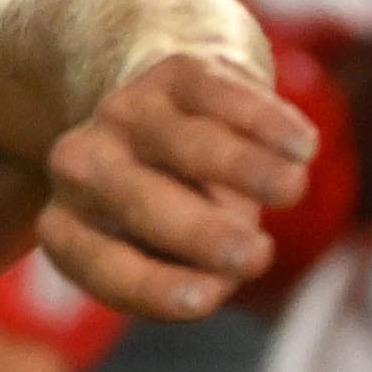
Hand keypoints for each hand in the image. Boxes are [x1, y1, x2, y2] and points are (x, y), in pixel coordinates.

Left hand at [32, 55, 315, 323]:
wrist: (168, 104)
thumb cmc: (180, 207)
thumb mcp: (177, 259)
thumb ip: (198, 273)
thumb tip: (218, 276)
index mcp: (67, 227)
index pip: (102, 264)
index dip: (153, 285)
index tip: (208, 300)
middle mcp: (82, 166)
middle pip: (143, 204)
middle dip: (201, 232)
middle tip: (257, 258)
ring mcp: (125, 112)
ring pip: (189, 144)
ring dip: (244, 167)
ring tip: (293, 189)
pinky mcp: (173, 70)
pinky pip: (220, 95)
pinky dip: (264, 120)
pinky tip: (303, 144)